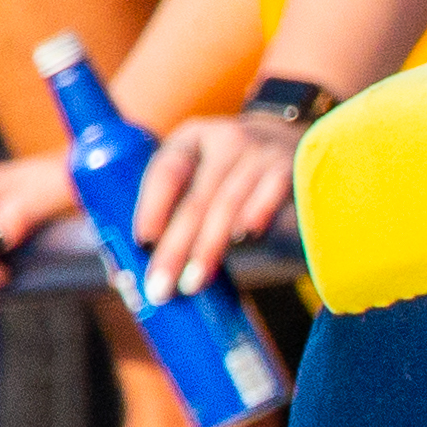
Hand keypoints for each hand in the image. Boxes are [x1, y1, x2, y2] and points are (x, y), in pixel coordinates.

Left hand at [132, 101, 301, 304]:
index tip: (143, 242)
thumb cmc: (231, 173)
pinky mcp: (292, 166)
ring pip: (230, 203)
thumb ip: (172, 208)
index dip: (153, 207)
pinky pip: (272, 193)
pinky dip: (258, 214)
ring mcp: (261, 152)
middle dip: (177, 246)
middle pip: (196, 198)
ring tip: (194, 282)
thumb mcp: (200, 171)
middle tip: (162, 286)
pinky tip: (247, 238)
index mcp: (191, 139)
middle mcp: (226, 140)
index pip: (167, 171)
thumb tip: (134, 270)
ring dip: (210, 247)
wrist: (292, 140)